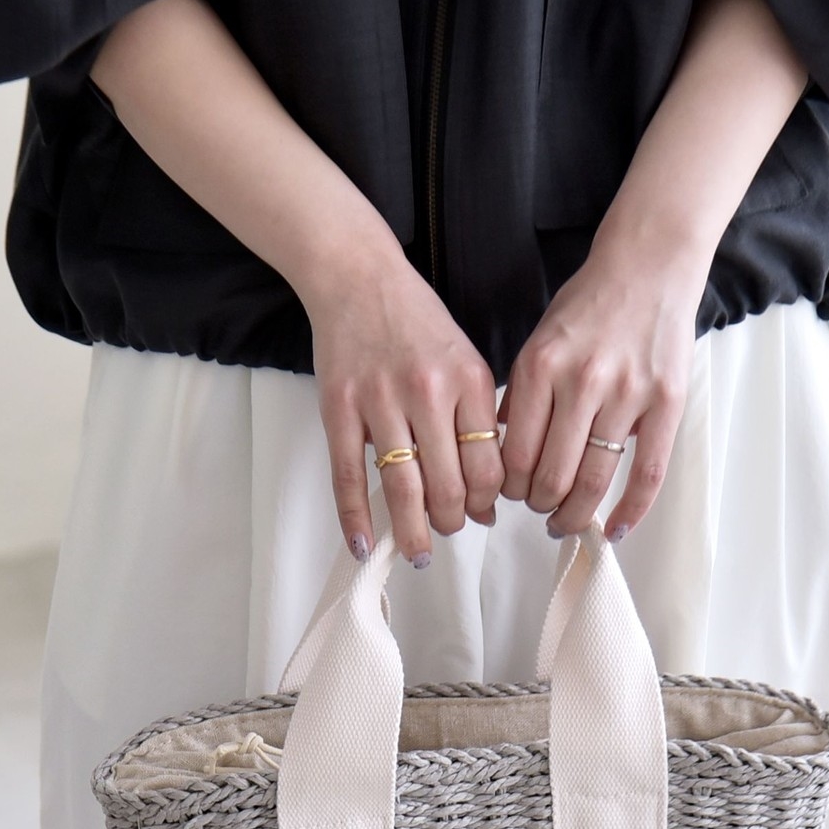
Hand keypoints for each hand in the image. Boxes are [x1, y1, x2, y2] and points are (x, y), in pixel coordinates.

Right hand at [304, 243, 504, 564]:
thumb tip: (486, 500)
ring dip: (413, 531)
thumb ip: (479, 424)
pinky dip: (355, 518)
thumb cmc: (415, 321)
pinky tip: (363, 545)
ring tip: (418, 552)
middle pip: (448, 485)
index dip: (488, 501)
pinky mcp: (340, 409)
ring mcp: (380, 401)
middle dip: (453, 520)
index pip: (488, 466)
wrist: (357, 276)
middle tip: (449, 529)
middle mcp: (428, 393)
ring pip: (403, 488)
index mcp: (469, 381)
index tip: (482, 511)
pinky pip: (349, 476)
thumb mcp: (465, 361)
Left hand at [497, 239, 705, 542]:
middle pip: (551, 476)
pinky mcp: (666, 403)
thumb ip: (519, 397)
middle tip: (539, 509)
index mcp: (540, 367)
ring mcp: (627, 394)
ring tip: (566, 521)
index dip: (509, 488)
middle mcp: (582, 382)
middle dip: (539, 504)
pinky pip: (647, 473)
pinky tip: (613, 530)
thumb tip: (500, 454)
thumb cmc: (590, 306)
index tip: (511, 495)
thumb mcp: (537, 342)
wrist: (649, 265)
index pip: (515, 455)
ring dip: (574, 514)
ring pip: (594, 481)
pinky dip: (629, 510)